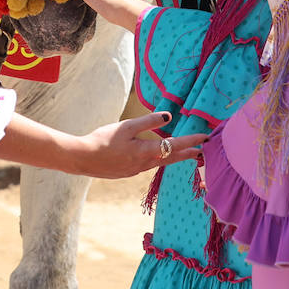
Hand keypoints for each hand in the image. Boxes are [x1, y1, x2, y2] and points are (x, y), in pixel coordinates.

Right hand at [73, 111, 206, 178]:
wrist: (83, 159)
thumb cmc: (103, 140)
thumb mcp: (126, 126)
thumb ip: (147, 121)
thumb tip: (167, 116)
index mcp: (146, 152)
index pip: (175, 145)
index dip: (191, 140)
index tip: (205, 138)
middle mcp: (145, 164)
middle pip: (172, 159)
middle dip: (189, 154)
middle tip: (203, 151)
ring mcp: (136, 171)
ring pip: (161, 163)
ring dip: (175, 158)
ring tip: (186, 153)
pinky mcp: (128, 172)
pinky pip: (149, 165)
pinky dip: (159, 160)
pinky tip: (157, 156)